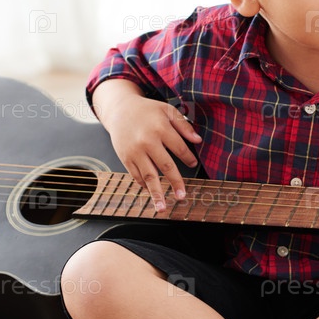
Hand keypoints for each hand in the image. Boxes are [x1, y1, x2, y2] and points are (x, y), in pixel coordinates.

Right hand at [93, 80, 200, 210]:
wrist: (120, 110)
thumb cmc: (147, 111)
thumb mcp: (167, 111)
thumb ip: (183, 125)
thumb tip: (199, 140)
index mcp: (160, 128)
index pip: (179, 148)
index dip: (188, 158)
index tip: (194, 164)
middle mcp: (147, 141)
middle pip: (165, 165)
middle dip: (175, 182)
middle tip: (182, 196)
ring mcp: (135, 151)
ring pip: (148, 175)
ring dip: (156, 193)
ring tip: (163, 207)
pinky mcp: (125, 158)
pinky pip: (136, 175)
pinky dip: (144, 185)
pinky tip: (152, 193)